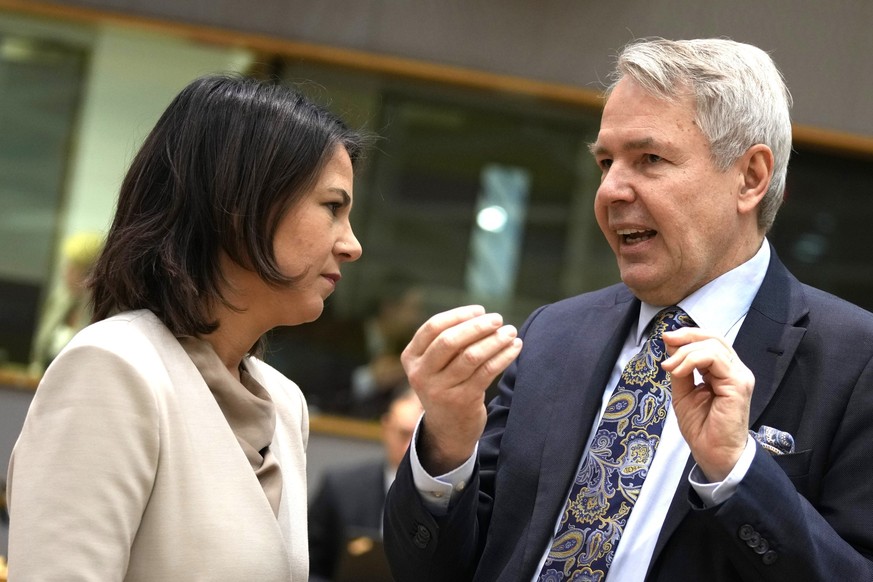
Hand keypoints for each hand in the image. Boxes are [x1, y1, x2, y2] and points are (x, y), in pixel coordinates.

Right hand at [401, 305, 522, 473]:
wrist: (447, 429)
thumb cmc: (445, 384)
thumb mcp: (434, 365)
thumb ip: (446, 341)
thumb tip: (481, 316)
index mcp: (411, 358)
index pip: (433, 327)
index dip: (459, 315)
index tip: (480, 310)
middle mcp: (420, 374)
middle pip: (450, 341)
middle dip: (477, 326)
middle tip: (498, 319)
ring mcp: (440, 390)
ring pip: (471, 356)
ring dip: (495, 340)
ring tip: (510, 332)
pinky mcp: (461, 402)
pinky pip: (487, 372)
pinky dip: (503, 356)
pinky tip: (515, 347)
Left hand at [662, 328, 753, 481]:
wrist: (713, 453)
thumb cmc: (701, 427)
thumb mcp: (683, 392)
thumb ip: (680, 370)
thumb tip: (672, 347)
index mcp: (723, 371)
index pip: (709, 341)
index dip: (688, 335)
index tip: (665, 338)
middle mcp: (735, 370)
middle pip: (713, 337)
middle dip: (686, 336)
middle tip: (666, 340)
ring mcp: (739, 376)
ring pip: (713, 345)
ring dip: (686, 352)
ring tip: (670, 366)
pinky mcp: (738, 383)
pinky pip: (716, 359)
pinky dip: (692, 359)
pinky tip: (679, 370)